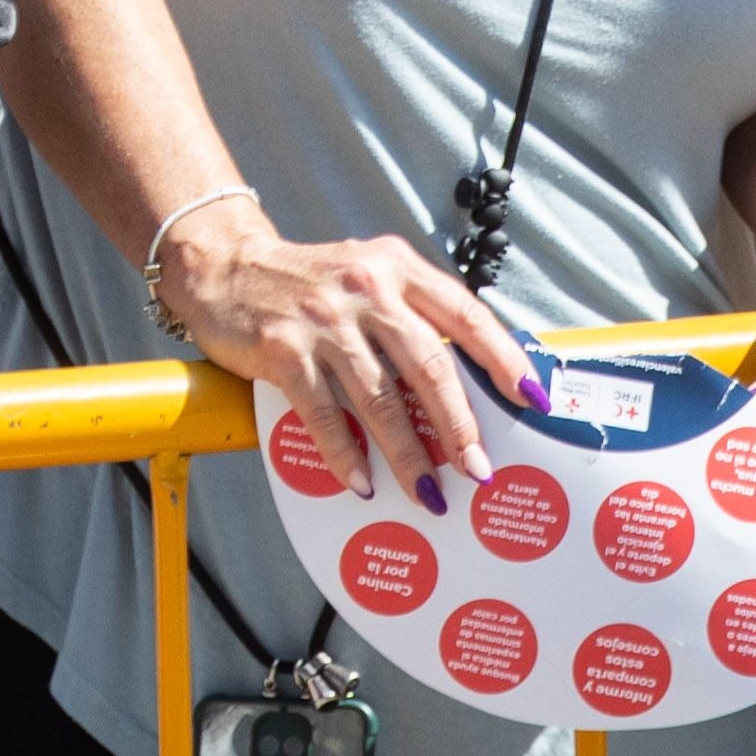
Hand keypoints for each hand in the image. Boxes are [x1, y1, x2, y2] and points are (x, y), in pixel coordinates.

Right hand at [162, 210, 543, 511]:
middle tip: (477, 468)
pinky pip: (323, 413)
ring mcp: (323, 318)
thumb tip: (464, 386)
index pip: (465, 314)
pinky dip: (345, 453)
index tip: (531, 399)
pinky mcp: (282, 348)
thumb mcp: (367, 277)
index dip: (504, 359)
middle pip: (429, 364)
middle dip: (458, 425)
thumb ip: (410, 316)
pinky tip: (361, 481)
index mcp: (396, 268)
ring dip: (407, 453)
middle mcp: (366, 287)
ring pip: (380, 398)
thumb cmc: (306, 283)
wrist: (223, 266)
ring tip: (426, 489)